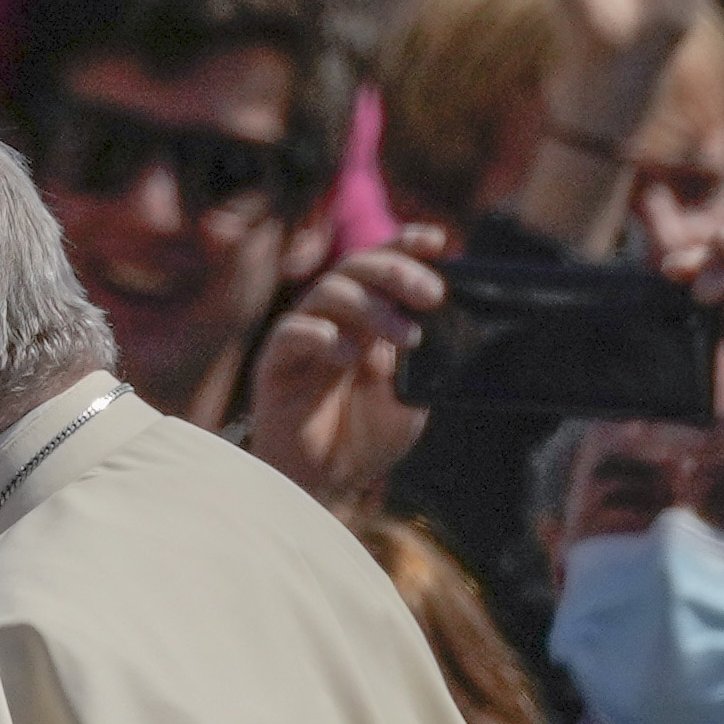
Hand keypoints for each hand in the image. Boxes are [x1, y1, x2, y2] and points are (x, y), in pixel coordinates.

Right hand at [243, 231, 449, 508]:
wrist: (324, 483)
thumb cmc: (365, 437)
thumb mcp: (411, 399)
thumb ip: (424, 365)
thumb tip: (448, 330)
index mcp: (368, 320)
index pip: (383, 268)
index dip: (407, 246)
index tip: (439, 241)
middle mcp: (335, 319)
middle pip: (357, 269)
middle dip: (396, 271)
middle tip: (431, 294)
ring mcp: (303, 338)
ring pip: (328, 292)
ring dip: (371, 306)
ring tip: (406, 337)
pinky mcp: (276, 363)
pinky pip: (293, 332)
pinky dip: (323, 336)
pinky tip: (349, 355)